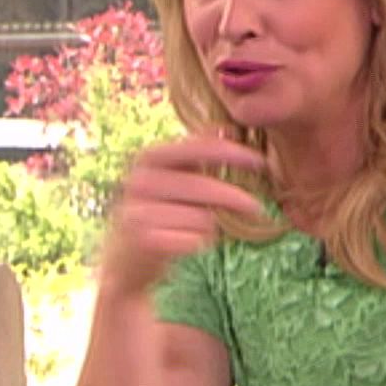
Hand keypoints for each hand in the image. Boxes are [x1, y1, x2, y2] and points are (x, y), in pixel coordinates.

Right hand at [97, 134, 266, 295]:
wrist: (125, 258)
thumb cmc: (158, 211)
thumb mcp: (172, 176)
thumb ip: (196, 153)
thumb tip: (225, 127)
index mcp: (149, 158)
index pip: (197, 148)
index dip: (232, 153)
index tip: (260, 162)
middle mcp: (140, 180)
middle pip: (204, 186)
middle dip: (236, 197)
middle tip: (258, 208)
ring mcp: (139, 210)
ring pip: (202, 216)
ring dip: (214, 225)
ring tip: (207, 228)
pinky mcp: (145, 240)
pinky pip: (194, 239)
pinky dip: (200, 242)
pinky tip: (193, 243)